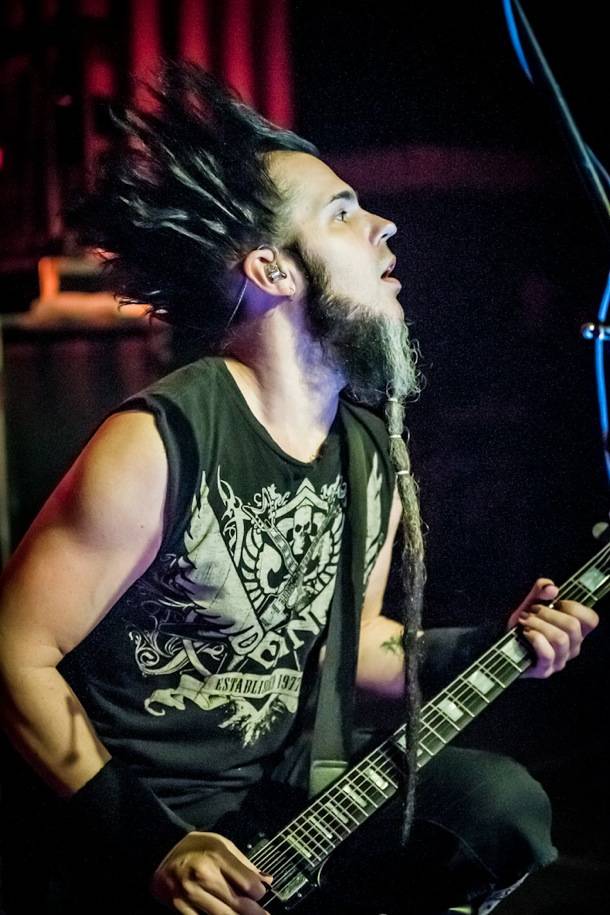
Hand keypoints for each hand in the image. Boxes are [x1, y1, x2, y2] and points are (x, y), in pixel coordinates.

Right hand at [151, 831, 272, 913]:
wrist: (160, 852)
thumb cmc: (195, 847)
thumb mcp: (222, 844)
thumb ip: (244, 864)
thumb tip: (266, 880)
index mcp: (218, 856)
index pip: (249, 885)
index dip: (260, 893)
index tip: (261, 895)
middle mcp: (205, 876)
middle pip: (238, 905)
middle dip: (254, 913)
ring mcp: (191, 894)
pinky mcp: (180, 908)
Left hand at [507, 578, 598, 677]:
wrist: (502, 645)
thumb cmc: (521, 625)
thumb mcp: (530, 603)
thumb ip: (540, 591)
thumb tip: (552, 588)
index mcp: (575, 631)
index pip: (591, 619)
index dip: (574, 607)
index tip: (555, 603)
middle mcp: (572, 647)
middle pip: (573, 626)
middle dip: (548, 613)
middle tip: (531, 611)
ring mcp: (560, 661)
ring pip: (560, 639)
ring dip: (538, 624)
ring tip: (525, 621)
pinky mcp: (545, 670)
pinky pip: (547, 653)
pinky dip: (535, 638)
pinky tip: (525, 633)